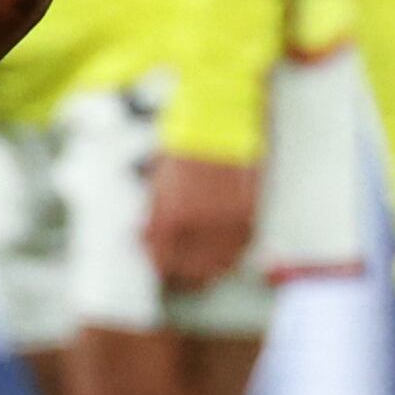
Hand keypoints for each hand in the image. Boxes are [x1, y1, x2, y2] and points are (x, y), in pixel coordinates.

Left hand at [147, 149, 259, 290]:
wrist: (219, 118)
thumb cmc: (184, 144)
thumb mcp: (158, 181)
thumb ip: (154, 216)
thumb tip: (145, 238)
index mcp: (172, 216)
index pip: (163, 260)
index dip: (159, 267)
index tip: (158, 268)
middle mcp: (202, 224)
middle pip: (191, 271)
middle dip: (181, 276)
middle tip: (176, 276)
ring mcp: (228, 221)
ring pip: (218, 266)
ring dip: (207, 272)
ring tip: (198, 272)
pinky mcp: (249, 214)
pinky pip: (239, 249)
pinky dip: (229, 256)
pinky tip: (220, 257)